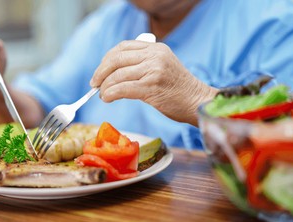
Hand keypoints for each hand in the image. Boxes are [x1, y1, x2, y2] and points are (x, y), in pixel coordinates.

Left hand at [90, 40, 217, 125]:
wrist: (197, 102)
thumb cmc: (178, 89)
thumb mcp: (162, 67)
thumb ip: (142, 64)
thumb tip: (112, 73)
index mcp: (155, 48)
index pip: (122, 48)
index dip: (106, 60)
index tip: (99, 72)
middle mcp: (154, 56)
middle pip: (116, 59)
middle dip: (101, 72)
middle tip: (94, 84)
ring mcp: (154, 70)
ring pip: (118, 75)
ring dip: (105, 86)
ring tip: (102, 95)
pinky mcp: (152, 87)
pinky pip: (122, 89)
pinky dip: (110, 94)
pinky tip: (107, 99)